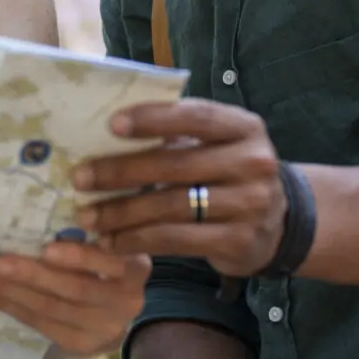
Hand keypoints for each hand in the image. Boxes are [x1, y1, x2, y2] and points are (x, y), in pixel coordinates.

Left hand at [0, 239, 150, 358]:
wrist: (113, 318)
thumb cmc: (104, 269)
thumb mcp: (107, 251)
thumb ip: (87, 239)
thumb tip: (34, 215)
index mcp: (134, 270)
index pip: (107, 263)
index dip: (79, 257)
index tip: (48, 248)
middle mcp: (125, 302)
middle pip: (73, 289)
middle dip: (31, 275)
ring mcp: (102, 329)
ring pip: (49, 309)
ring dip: (7, 290)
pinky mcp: (78, 345)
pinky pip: (38, 323)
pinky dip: (8, 305)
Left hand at [73, 101, 287, 276]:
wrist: (278, 224)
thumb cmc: (227, 173)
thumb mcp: (215, 145)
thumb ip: (177, 134)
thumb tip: (107, 129)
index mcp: (244, 127)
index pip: (196, 116)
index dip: (153, 118)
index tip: (111, 124)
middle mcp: (254, 163)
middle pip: (175, 164)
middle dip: (121, 172)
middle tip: (80, 179)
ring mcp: (250, 205)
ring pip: (171, 206)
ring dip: (122, 213)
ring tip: (87, 217)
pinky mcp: (239, 241)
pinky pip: (177, 240)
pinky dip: (138, 240)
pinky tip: (111, 242)